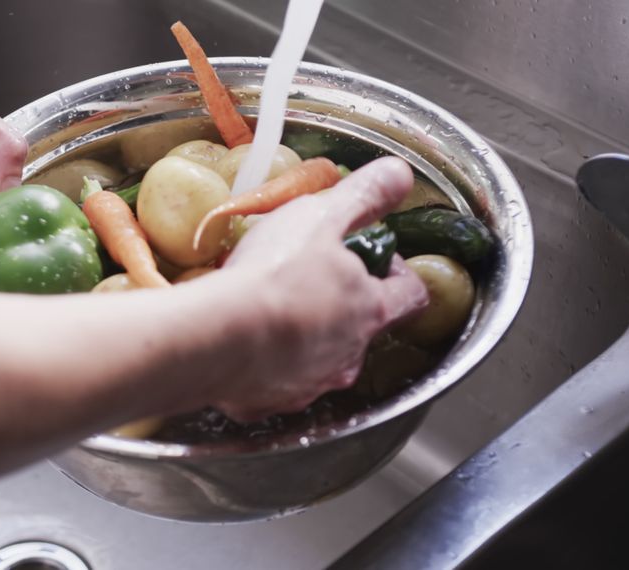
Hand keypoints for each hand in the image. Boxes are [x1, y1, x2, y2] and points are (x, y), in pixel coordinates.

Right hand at [214, 157, 428, 420]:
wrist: (217, 338)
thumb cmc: (275, 273)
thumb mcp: (322, 218)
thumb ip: (364, 196)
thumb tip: (401, 174)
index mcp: (369, 311)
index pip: (411, 295)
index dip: (398, 273)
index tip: (372, 256)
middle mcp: (348, 356)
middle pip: (362, 330)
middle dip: (343, 305)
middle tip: (309, 277)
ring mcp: (310, 386)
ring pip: (319, 361)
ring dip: (304, 337)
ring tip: (268, 310)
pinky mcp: (269, 405)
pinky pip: (273, 384)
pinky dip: (264, 367)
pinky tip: (239, 344)